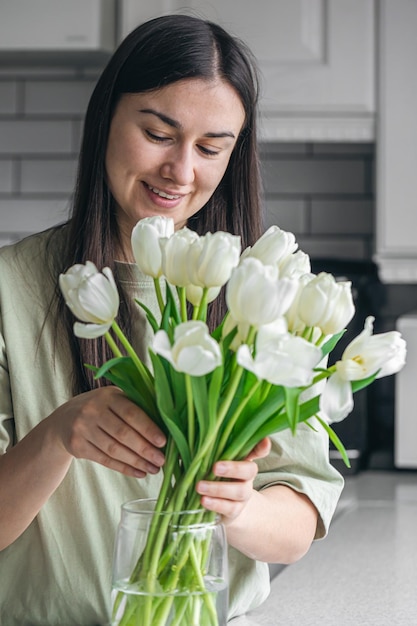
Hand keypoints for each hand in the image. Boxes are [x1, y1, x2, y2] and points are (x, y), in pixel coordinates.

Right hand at [49, 386, 165, 477]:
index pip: (130, 413)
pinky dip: (124, 468)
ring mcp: (83, 428)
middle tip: (161, 460)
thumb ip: (137, 405)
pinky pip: (105, 460)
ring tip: (153, 469)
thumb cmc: (101, 408)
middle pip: (122, 434)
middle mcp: (92, 410)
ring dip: (137, 462)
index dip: (147, 428)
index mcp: (108, 396)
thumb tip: (168, 421)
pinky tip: (139, 472)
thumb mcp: (115, 399)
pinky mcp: (77, 446)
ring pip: (114, 449)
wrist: (64, 419)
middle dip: (144, 449)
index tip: (163, 442)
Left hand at [195, 437, 270, 523]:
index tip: (264, 441)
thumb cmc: (217, 477)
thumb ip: (205, 453)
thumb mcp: (212, 464)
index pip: (257, 450)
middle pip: (249, 470)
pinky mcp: (235, 511)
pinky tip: (203, 500)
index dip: (262, 446)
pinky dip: (216, 504)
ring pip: (239, 491)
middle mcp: (247, 476)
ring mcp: (243, 494)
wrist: (227, 507)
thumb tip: (183, 443)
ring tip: (199, 486)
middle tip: (215, 467)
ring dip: (218, 488)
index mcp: (243, 460)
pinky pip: (229, 508)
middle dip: (234, 468)